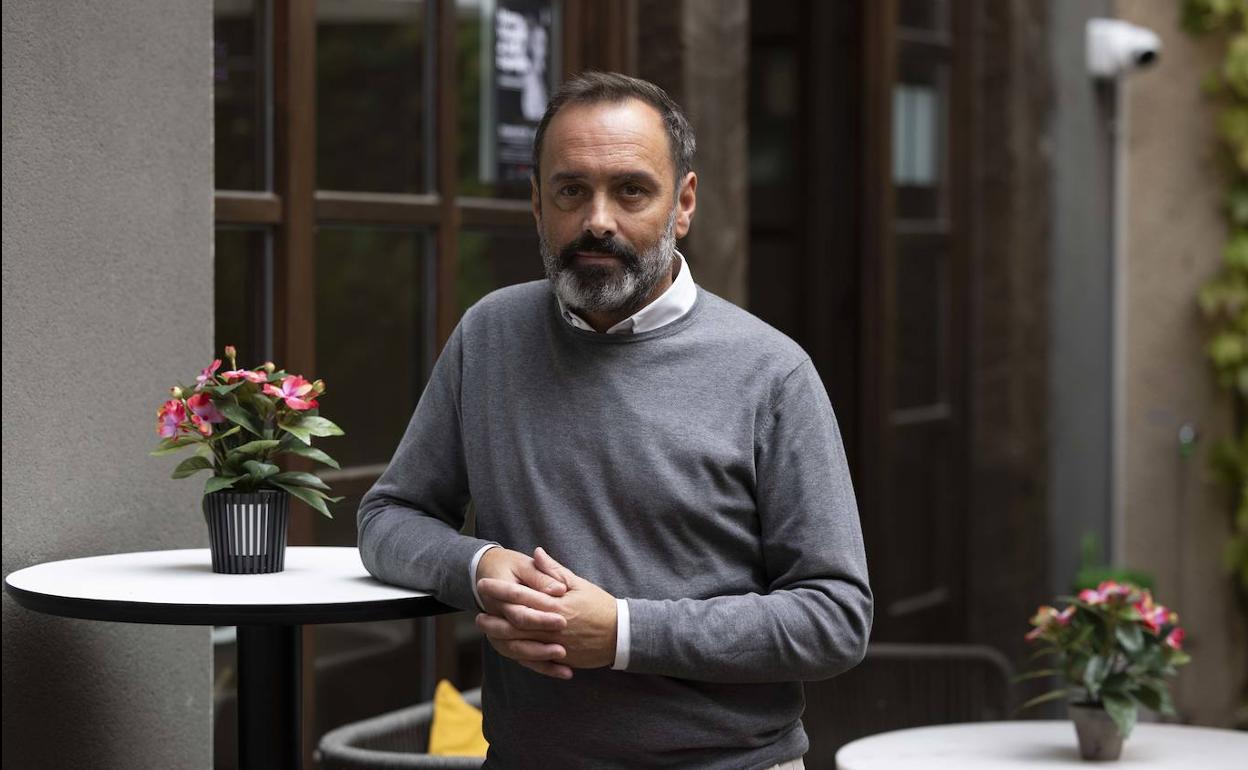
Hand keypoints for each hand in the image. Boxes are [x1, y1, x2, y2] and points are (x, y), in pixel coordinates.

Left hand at [476, 548, 617, 677]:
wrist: (621, 635)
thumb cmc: (601, 606)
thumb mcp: (579, 583)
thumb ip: (554, 571)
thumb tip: (537, 553)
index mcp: (555, 604)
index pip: (521, 595)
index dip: (500, 589)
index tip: (483, 584)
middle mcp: (551, 625)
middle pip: (515, 622)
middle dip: (494, 618)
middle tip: (477, 615)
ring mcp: (554, 644)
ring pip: (520, 643)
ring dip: (500, 637)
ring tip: (487, 631)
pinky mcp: (559, 658)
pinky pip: (534, 660)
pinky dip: (518, 655)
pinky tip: (508, 649)